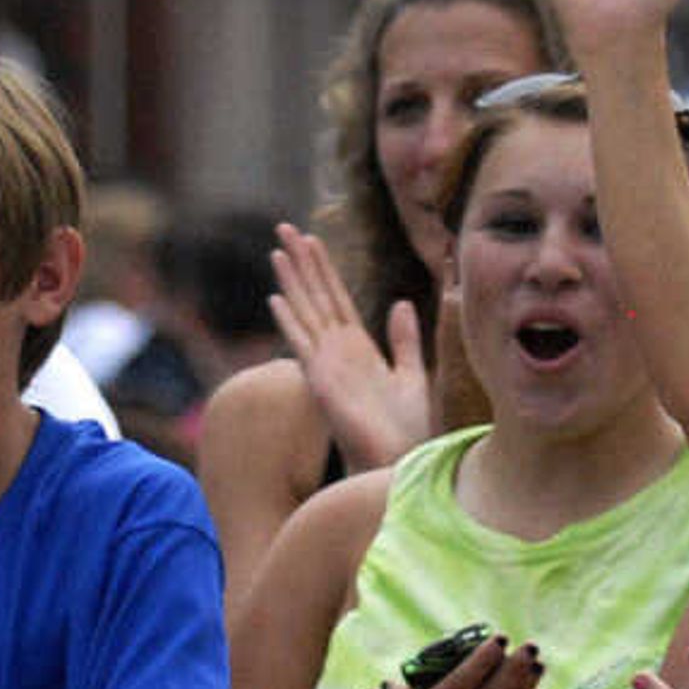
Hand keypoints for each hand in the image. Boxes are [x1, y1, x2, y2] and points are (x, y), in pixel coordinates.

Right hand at [269, 224, 433, 472]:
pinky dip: (290, 321)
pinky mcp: (322, 381)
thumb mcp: (412, 374)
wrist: (397, 461)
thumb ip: (404, 340)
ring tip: (277, 250)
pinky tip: (276, 298)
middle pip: (315, 297)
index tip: (311, 238)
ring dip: (291, 282)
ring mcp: (326, 365)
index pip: (336, 298)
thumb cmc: (404, 429)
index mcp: (358, 348)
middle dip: (301, 263)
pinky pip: (303, 345)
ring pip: (305, 313)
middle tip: (283, 228)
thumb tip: (402, 303)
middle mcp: (336, 352)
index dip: (323, 268)